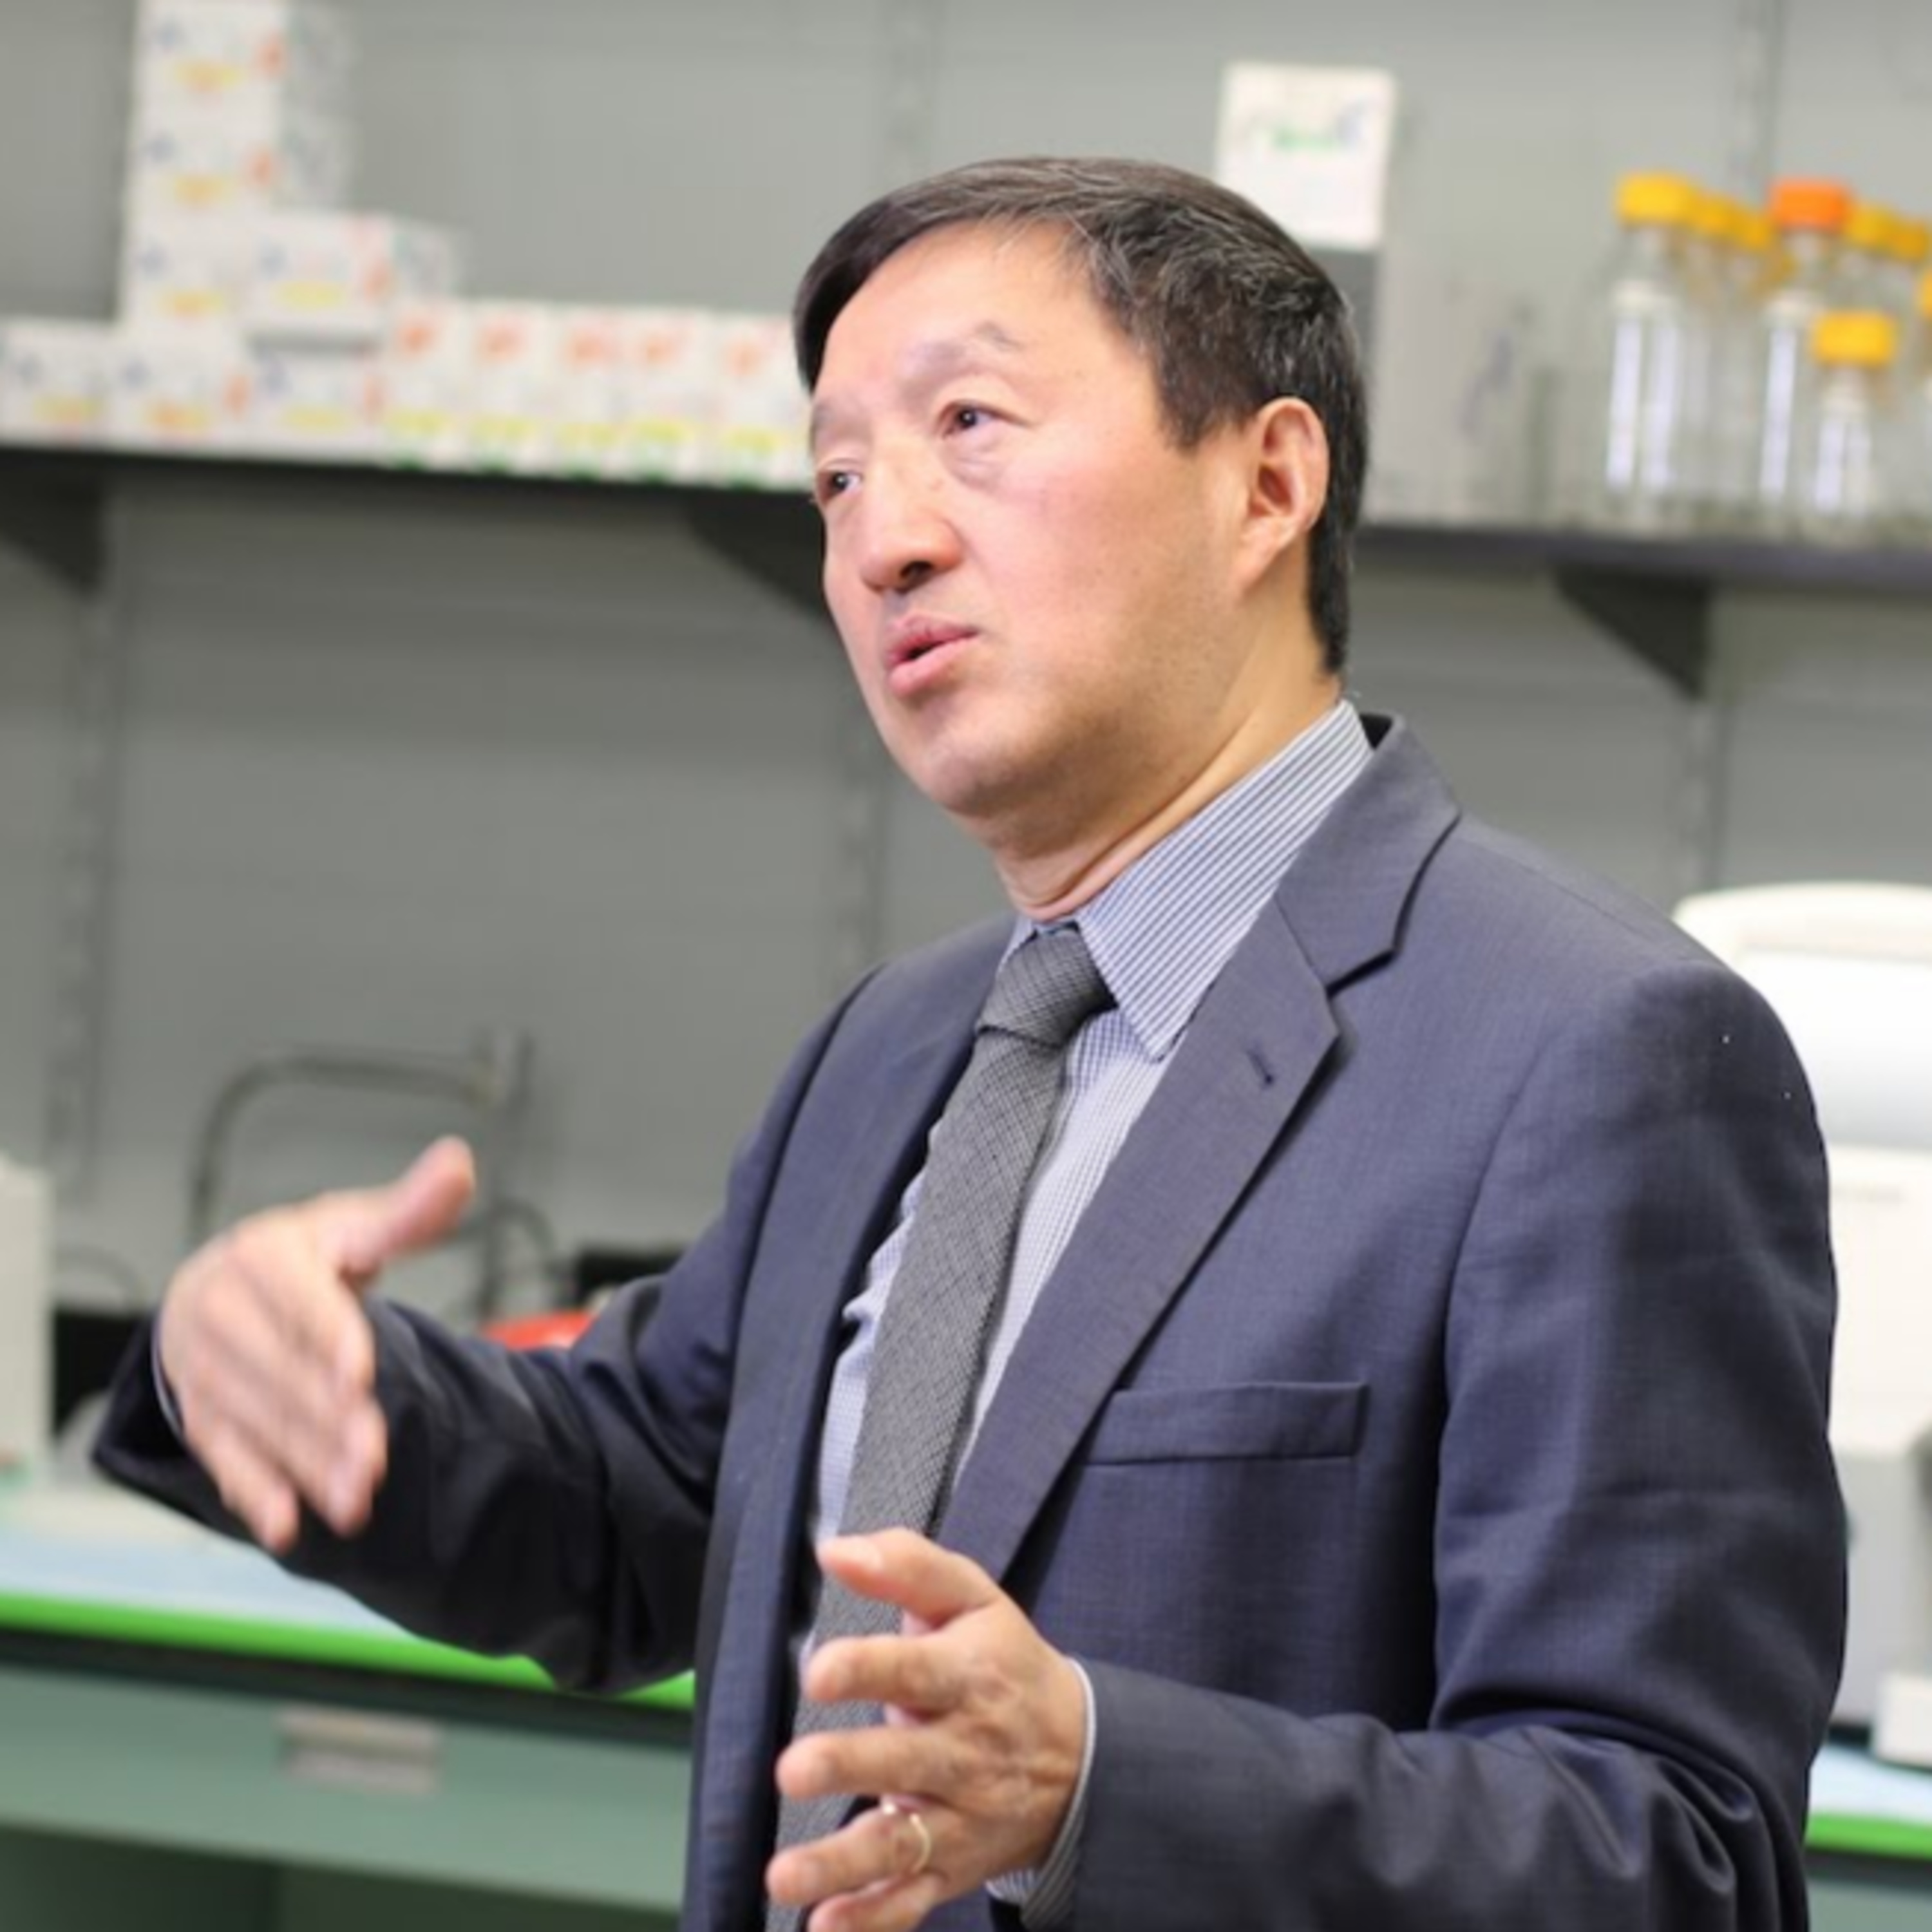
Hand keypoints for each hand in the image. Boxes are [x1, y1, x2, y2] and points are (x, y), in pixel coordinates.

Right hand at [156, 1136, 475, 1552]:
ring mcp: (203, 1366)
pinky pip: (221, 1454)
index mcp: (263, 1255)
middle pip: (279, 1372)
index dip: (329, 1337)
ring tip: (359, 1498)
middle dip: (328, 1419)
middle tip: (378, 1458)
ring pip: (256, 1420)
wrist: (219, 1287)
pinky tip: (288, 1523)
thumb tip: (461, 1163)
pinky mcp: (198, 1412)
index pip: (298, 1301)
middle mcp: (221, 1309)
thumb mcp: (352, 1224)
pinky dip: (252, 1490)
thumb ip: (409, 1209)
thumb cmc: (304, 1257)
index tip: (362, 1374)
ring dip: (304, 1462)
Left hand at [766, 1529, 1086, 1931]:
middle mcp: (965, 1750)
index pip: (915, 1668)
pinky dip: (871, 1920)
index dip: (867, 1668)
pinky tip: (825, 1927)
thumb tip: (835, 1549)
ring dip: (841, 1863)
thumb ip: (906, 1565)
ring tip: (784, 1875)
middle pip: (903, 1759)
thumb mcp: (971, 1597)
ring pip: (899, 1844)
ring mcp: (960, 1816)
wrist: (1082, 1754)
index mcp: (968, 1675)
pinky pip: (911, 1901)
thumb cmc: (1005, 1662)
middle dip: (848, 1767)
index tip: (818, 1670)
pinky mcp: (952, 1867)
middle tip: (792, 1770)